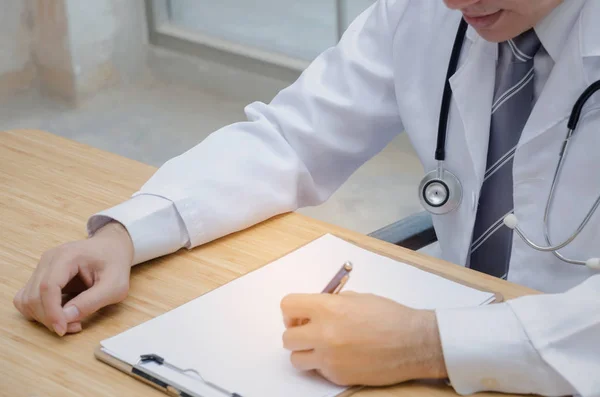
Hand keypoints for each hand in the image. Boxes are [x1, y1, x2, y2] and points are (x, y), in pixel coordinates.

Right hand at [13, 221, 133, 335]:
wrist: (112, 248)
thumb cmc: (115, 264)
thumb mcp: (115, 286)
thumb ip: (92, 302)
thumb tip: (66, 318)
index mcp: (68, 256)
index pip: (48, 287)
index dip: (51, 312)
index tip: (63, 330)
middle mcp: (49, 259)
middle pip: (34, 296)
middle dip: (50, 318)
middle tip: (76, 326)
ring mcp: (42, 266)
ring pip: (28, 300)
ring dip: (44, 317)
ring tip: (71, 320)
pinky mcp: (40, 276)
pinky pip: (29, 299)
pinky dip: (40, 312)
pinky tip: (61, 314)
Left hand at [280, 291, 447, 386]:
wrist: (413, 342)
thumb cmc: (389, 317)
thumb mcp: (356, 298)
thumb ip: (330, 302)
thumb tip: (313, 309)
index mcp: (327, 308)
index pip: (287, 306)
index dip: (292, 311)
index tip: (299, 315)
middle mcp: (323, 333)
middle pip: (287, 337)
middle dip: (296, 333)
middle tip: (310, 331)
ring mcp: (329, 358)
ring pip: (296, 359)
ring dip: (306, 352)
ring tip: (323, 347)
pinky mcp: (337, 376)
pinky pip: (318, 371)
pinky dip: (324, 364)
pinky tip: (342, 356)